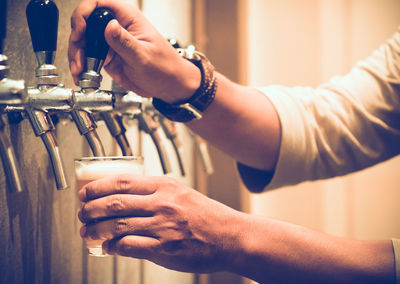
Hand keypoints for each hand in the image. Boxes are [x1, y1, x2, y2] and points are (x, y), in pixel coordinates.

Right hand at [68, 0, 199, 101]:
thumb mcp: (144, 56)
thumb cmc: (165, 68)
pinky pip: (88, 57)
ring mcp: (110, 42)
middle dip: (77, 40)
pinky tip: (81, 75)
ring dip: (77, 56)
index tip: (80, 30)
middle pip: (86, 23)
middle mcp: (117, 27)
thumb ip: (125, 43)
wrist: (170, 86)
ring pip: (83, 42)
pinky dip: (82, 66)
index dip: (85, 13)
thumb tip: (109, 26)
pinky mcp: (107, 57)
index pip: (99, 3)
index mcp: (128, 18)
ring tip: (79, 71)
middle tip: (79, 57)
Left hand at [78, 174, 243, 272]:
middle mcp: (162, 203)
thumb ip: (156, 194)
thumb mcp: (182, 193)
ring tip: (87, 232)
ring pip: (117, 225)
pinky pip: (129, 246)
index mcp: (165, 186)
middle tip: (82, 213)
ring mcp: (163, 226)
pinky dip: (113, 246)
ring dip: (96, 229)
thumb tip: (127, 198)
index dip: (98, 187)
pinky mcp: (165, 248)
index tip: (86, 193)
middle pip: (115, 203)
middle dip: (90, 209)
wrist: (230, 236)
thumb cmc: (207, 215)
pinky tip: (107, 246)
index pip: (122, 182)